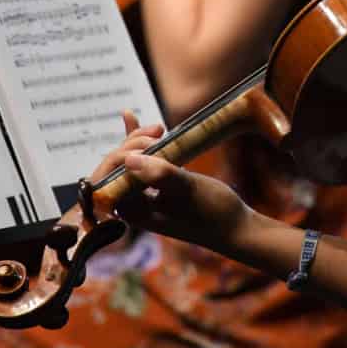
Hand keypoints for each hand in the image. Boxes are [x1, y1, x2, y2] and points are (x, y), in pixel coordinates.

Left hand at [96, 111, 250, 254]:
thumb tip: (129, 160)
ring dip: (138, 141)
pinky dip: (141, 143)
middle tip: (158, 132)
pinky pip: (143, 163)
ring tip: (159, 129)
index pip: (109, 177)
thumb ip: (160, 175)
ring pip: (130, 162)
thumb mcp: (188, 190)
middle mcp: (134, 206)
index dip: (122, 153)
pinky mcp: (159, 190)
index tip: (151, 142)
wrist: (237, 228)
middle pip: (116, 167)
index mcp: (133, 211)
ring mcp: (146, 198)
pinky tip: (133, 119)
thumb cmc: (214, 213)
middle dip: (131, 144)